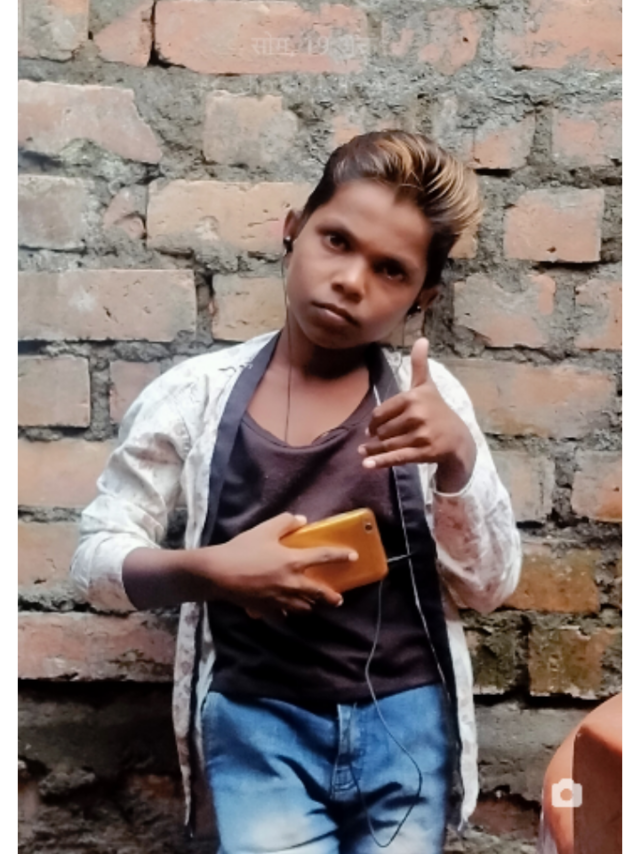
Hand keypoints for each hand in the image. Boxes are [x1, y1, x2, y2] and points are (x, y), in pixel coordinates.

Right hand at [193, 512, 356, 615]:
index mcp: (294, 562)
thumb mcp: (264, 529)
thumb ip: (285, 522)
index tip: (353, 557)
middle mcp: (292, 584)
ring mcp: (280, 600)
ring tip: (312, 604)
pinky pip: (282, 615)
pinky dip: (286, 613)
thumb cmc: (242, 549)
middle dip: (331, 597)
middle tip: (338, 599)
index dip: (341, 556)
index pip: (324, 557)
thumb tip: (301, 520)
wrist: (218, 574)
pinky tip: (284, 611)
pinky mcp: (267, 610)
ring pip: (303, 607)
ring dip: (310, 605)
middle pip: (319, 593)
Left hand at [358, 338, 476, 492]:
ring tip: (364, 453)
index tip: (372, 428)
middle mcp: (418, 415)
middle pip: (383, 429)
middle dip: (376, 436)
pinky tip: (366, 465)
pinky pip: (397, 457)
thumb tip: (421, 339)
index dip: (374, 422)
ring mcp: (422, 434)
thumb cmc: (438, 411)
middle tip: (372, 440)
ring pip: (388, 444)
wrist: (459, 440)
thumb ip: (420, 365)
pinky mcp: (424, 452)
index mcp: (414, 397)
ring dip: (373, 450)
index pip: (381, 412)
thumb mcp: (427, 387)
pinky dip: (380, 462)